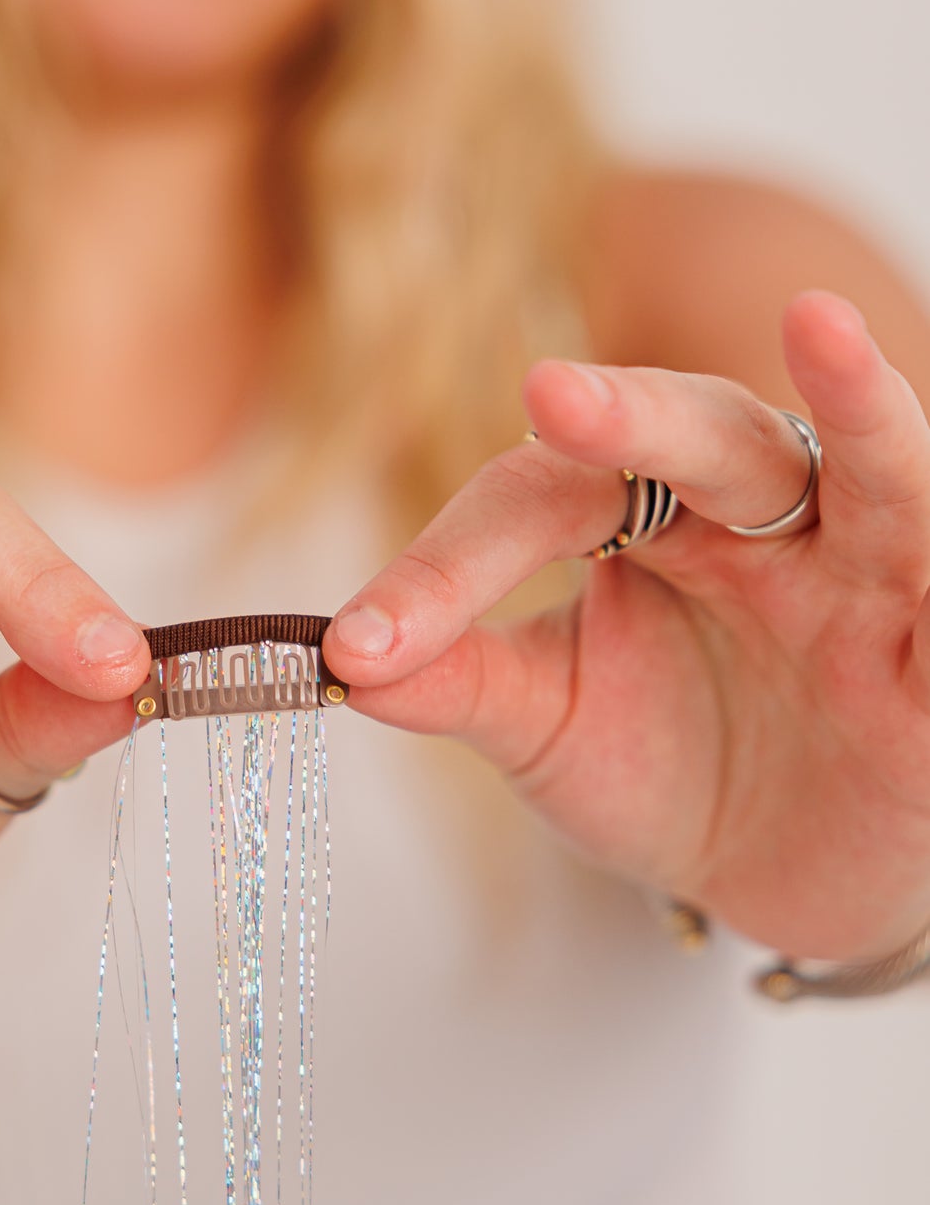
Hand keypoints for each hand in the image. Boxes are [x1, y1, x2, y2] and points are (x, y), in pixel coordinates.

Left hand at [324, 291, 929, 962]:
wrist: (782, 877)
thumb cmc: (663, 768)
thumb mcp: (545, 726)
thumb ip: (459, 680)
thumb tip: (332, 658)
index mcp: (646, 518)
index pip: (543, 497)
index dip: (447, 566)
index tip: (357, 649)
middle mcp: (760, 520)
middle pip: (708, 437)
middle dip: (638, 416)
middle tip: (554, 396)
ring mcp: (868, 578)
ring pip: (876, 473)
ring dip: (857, 403)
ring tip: (824, 327)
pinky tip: (924, 553)